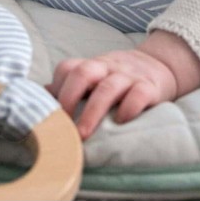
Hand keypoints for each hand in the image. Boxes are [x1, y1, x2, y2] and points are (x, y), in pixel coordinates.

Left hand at [50, 48, 177, 139]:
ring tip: (83, 135)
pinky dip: (129, 108)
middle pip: (83, 72)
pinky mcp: (150, 87)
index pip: (67, 68)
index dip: (56, 88)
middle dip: (69, 98)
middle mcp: (108, 67)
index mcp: (92, 66)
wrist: (160, 66)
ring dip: (93, 112)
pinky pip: (139, 93)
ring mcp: (129, 76)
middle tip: (62, 125)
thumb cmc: (119, 78)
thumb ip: (71, 86)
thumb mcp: (95, 77)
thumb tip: (39, 97)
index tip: (50, 113)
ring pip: (109, 87)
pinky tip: (121, 122)